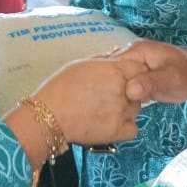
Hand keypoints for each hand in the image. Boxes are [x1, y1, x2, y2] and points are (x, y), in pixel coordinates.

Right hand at [29, 57, 149, 148]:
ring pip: (135, 109)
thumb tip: (117, 55)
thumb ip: (104, 61)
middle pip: (138, 89)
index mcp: (114, 70)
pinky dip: (125, 127)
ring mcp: (120, 111)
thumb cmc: (59, 89)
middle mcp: (121, 90)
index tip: (124, 80)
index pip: (139, 69)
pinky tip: (110, 123)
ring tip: (103, 111)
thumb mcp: (81, 65)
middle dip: (128, 92)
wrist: (48, 116)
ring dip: (125, 109)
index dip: (132, 75)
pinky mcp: (117, 130)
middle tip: (107, 97)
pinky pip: (133, 128)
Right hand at [107, 40, 186, 105]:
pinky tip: (116, 113)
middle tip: (102, 107)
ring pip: (116, 86)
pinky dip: (122, 102)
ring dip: (113, 97)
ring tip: (106, 111)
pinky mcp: (138, 85)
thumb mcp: (171, 77)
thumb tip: (130, 91)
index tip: (99, 96)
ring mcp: (134, 73)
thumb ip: (150, 82)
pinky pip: (125, 93)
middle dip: (106, 90)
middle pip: (110, 75)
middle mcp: (132, 60)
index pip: (111, 63)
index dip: (103, 79)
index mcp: (137, 51)